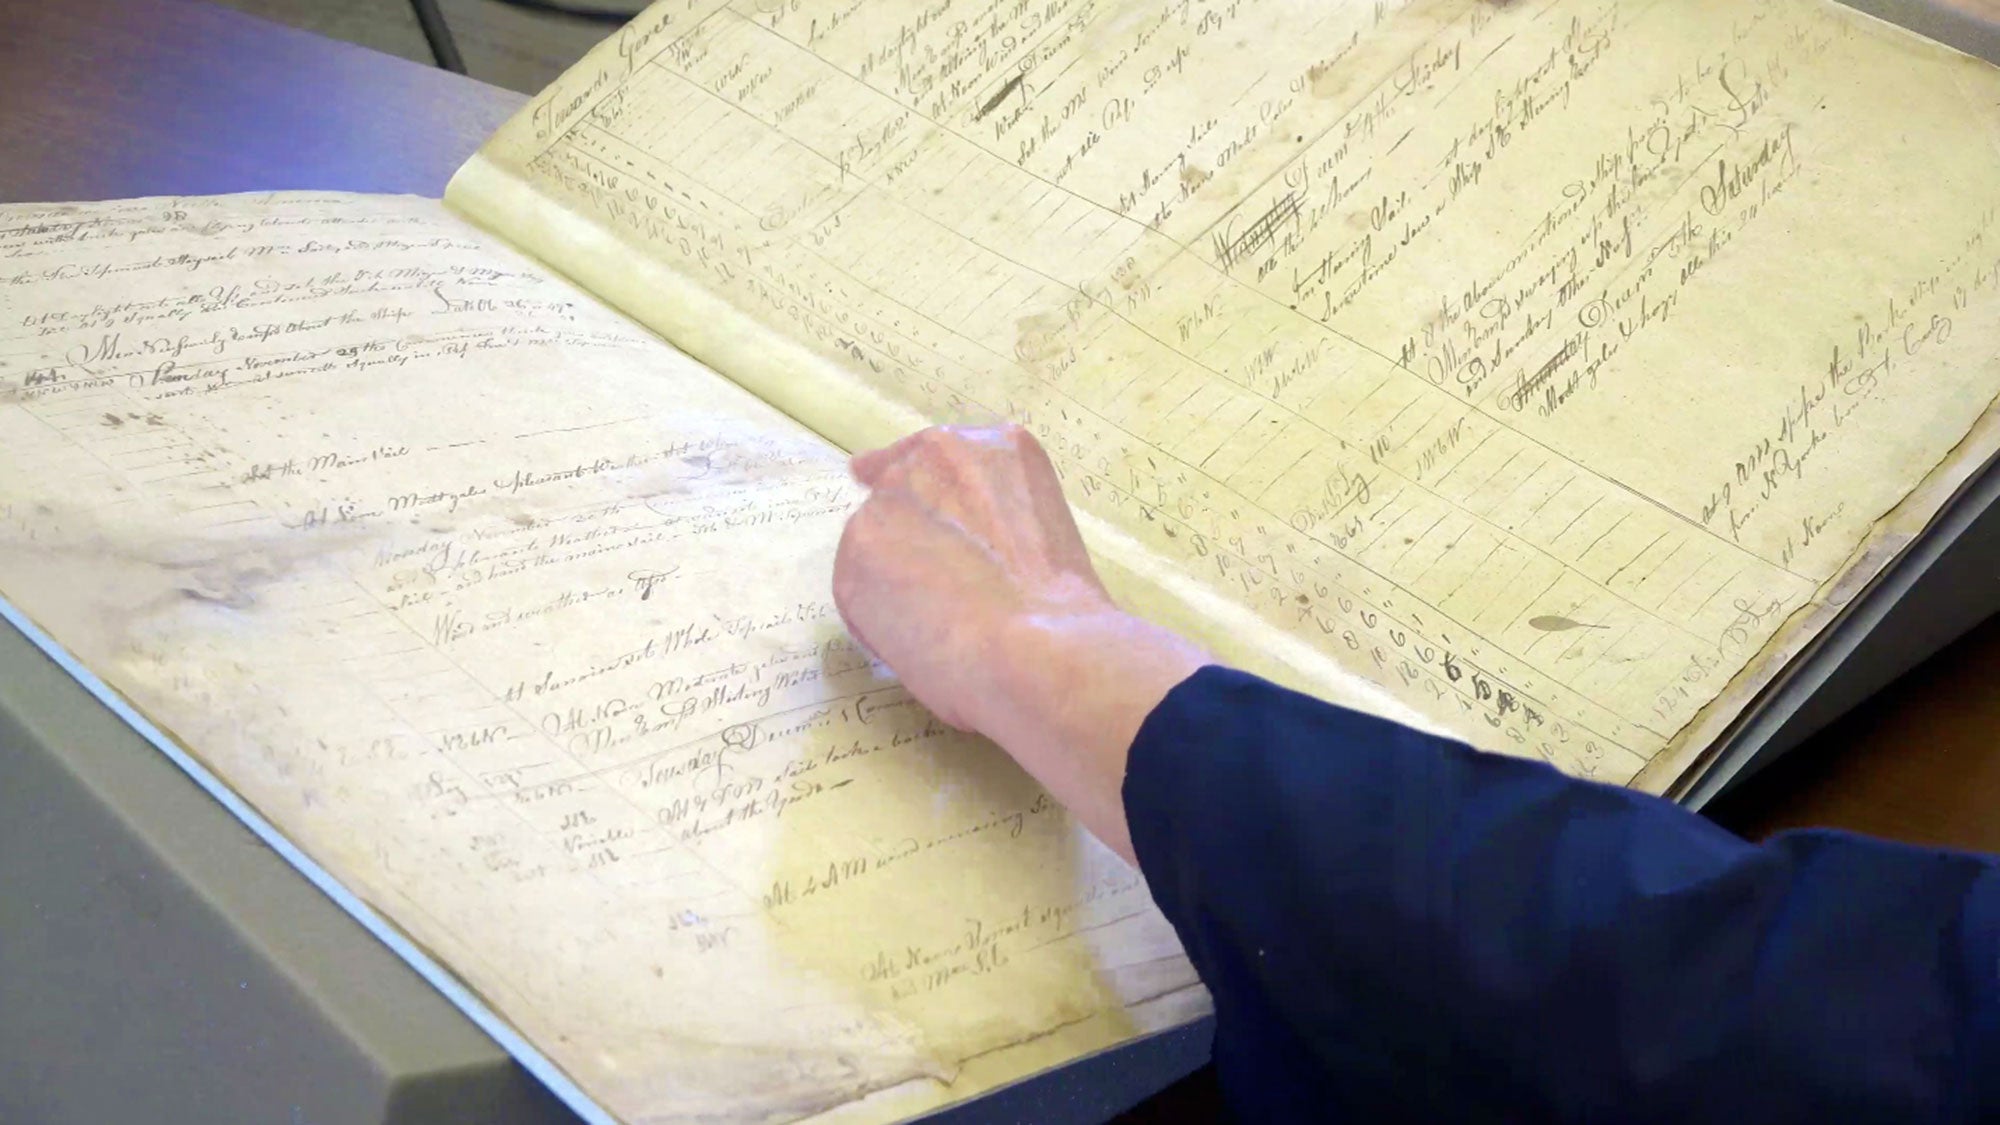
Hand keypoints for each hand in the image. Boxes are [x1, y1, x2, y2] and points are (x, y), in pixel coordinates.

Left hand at [833, 424, 1207, 861]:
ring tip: (944, 624)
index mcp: (996, 445)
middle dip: (909, 536)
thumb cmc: (1062, 612)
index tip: (922, 518)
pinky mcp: (855, 549)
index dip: (928, 494)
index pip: (938, 454)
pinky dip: (879, 619)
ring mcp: (890, 496)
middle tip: (940, 590)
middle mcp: (935, 454)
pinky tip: (922, 639)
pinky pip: (858, 589)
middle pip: (898, 490)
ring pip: (875, 543)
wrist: (1039, 648)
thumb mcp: (1044, 529)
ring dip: (894, 581)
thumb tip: (954, 543)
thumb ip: (994, 515)